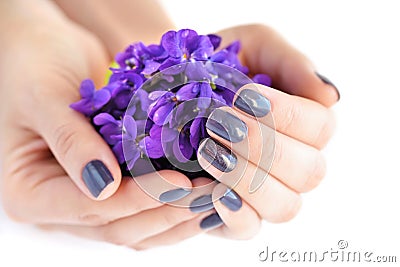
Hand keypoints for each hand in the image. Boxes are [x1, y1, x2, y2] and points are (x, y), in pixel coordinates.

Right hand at [0, 1, 207, 249]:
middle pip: (119, 226)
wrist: (44, 49)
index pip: (90, 209)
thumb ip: (69, 140)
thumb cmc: (30, 64)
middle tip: (210, 192)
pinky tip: (204, 189)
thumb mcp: (40, 95)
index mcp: (29, 194)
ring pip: (138, 225)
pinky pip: (145, 205)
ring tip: (217, 195)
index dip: (138, 199)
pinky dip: (174, 201)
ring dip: (178, 213)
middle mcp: (60, 207)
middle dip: (167, 210)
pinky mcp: (113, 184)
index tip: (180, 182)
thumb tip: (104, 184)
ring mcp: (89, 198)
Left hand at [192, 24, 336, 238]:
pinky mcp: (234, 214)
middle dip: (262, 145)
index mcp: (305, 125)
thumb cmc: (221, 63)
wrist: (174, 84)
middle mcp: (293, 163)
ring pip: (284, 205)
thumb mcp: (257, 46)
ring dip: (247, 177)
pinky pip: (248, 227)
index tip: (243, 94)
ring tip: (207, 149)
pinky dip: (234, 212)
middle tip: (218, 121)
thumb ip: (292, 63)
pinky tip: (211, 188)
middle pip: (307, 171)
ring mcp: (266, 193)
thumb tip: (330, 96)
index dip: (286, 114)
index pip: (319, 128)